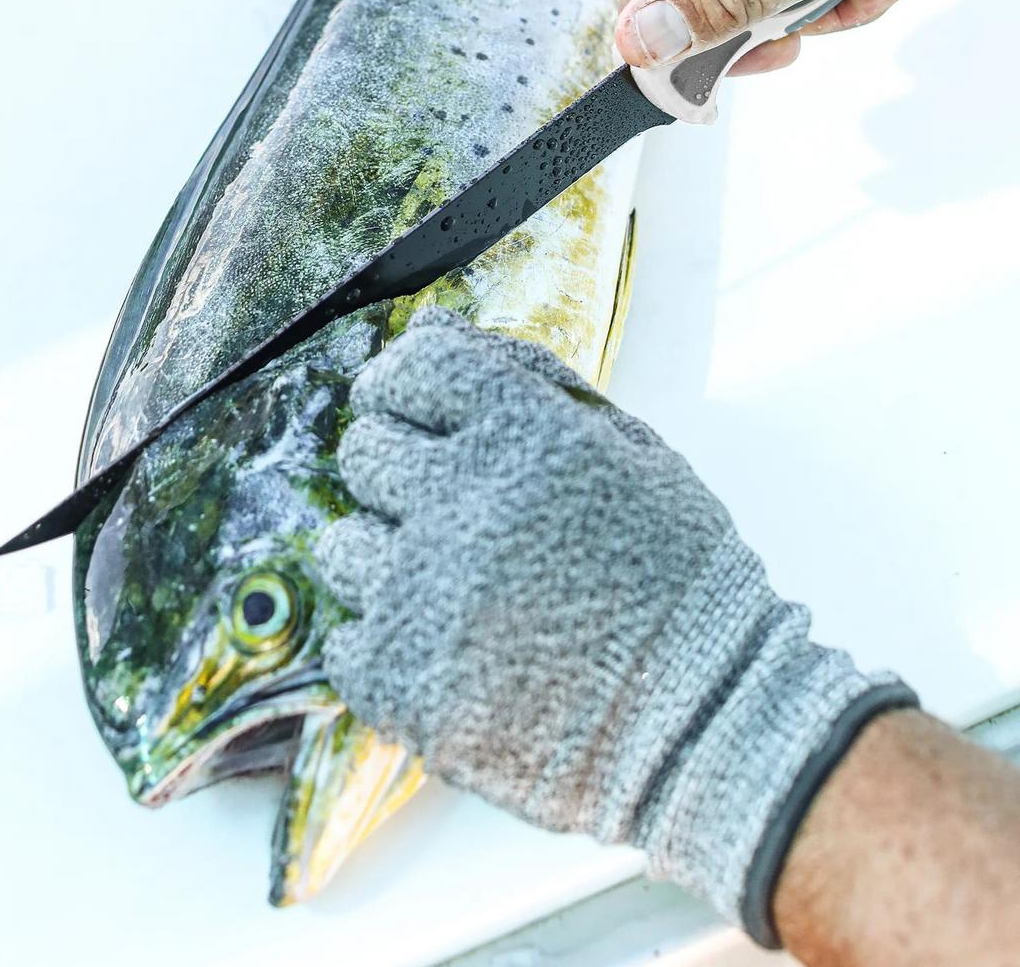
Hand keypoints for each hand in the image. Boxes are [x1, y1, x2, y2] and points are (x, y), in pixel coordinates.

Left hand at [317, 307, 915, 945]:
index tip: (414, 412)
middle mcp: (463, 501)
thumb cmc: (675, 577)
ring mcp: (422, 594)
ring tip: (464, 596)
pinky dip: (388, 646)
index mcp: (525, 432)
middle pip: (364, 449)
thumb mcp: (628, 451)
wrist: (705, 723)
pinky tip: (455, 655)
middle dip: (401, 472)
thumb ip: (527, 375)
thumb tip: (430, 322)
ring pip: (341, 545)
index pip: (413, 364)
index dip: (407, 384)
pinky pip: (342, 638)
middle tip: (458, 515)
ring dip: (389, 563)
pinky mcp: (398, 679)